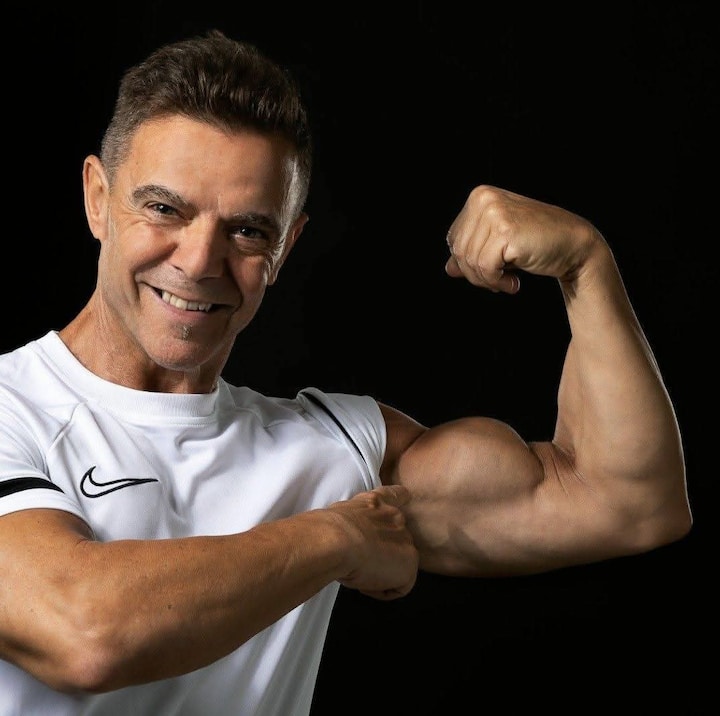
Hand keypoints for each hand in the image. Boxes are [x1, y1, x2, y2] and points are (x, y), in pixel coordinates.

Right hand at [329, 484, 417, 600]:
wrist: (335, 540)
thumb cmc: (327, 530)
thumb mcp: (338, 516)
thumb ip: (351, 521)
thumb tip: (347, 535)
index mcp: (376, 502)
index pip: (397, 495)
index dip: (401, 499)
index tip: (406, 498)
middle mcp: (395, 517)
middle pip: (398, 539)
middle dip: (382, 553)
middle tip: (359, 561)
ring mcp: (406, 539)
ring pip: (398, 565)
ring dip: (380, 573)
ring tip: (358, 573)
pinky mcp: (409, 563)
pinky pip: (399, 586)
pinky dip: (381, 590)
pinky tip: (364, 583)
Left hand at [445, 185, 601, 292]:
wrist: (572, 244)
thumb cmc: (536, 243)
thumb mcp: (497, 245)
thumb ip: (472, 252)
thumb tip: (448, 269)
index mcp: (479, 196)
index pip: (453, 239)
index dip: (466, 263)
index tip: (487, 272)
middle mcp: (484, 199)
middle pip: (458, 251)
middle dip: (474, 274)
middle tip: (497, 282)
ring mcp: (494, 212)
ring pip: (470, 261)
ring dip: (487, 281)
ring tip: (506, 282)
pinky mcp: (505, 230)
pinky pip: (485, 267)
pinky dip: (496, 282)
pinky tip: (513, 283)